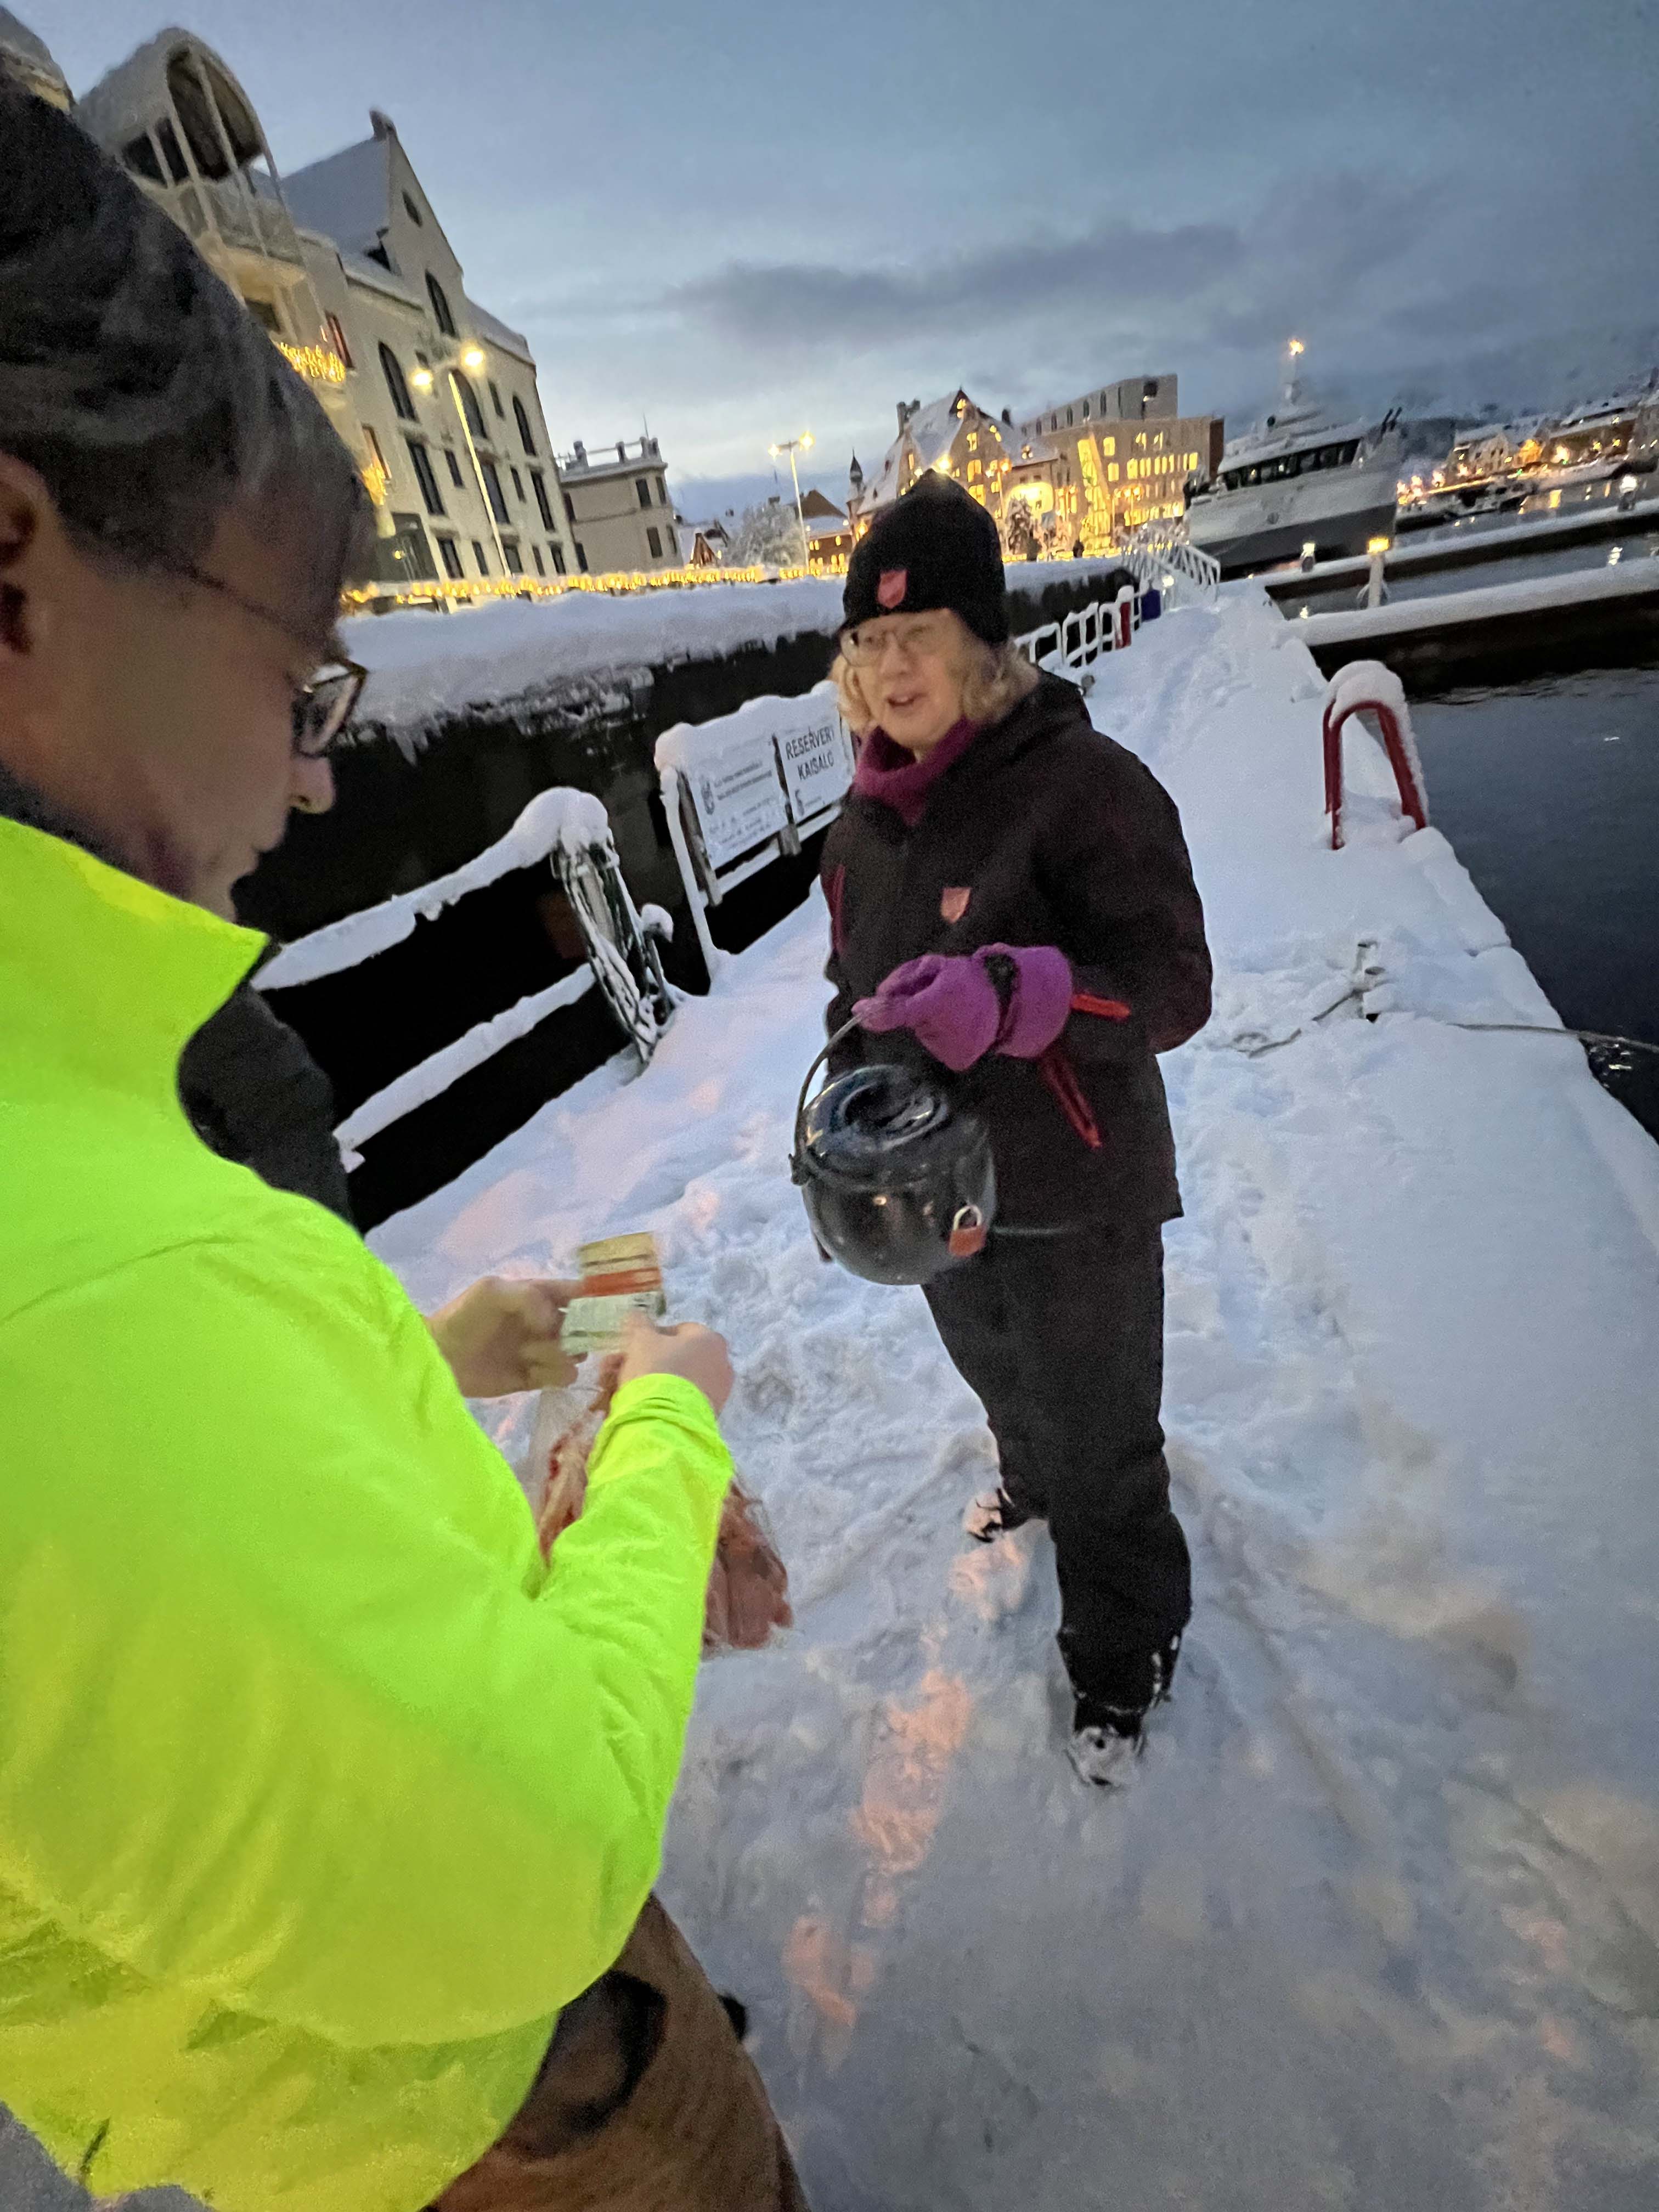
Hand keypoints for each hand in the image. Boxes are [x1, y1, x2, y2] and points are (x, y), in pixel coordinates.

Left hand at [427, 1275, 582, 1397]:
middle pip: (583, 1327)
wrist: (439, 1357)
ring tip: (529, 1355)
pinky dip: (551, 1375)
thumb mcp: (492, 1292)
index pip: (578, 1293)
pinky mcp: (535, 1378)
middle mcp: (545, 1323)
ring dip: (559, 1355)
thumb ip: (529, 1297)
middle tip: (554, 1337)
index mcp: (538, 1295)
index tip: (603, 1311)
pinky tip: (529, 1373)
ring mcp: (542, 1351)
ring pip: (576, 1355)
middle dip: (577, 1333)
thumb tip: (555, 1321)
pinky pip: (562, 1377)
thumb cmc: (463, 1317)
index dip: (594, 1299)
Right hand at [615, 1313, 733, 1414]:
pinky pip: (684, 1400)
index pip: (679, 1330)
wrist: (666, 1421)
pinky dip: (665, 1400)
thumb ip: (639, 1324)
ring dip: (654, 1381)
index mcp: (709, 1338)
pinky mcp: (711, 1413)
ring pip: (679, 1380)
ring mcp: (719, 1390)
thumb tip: (637, 1314)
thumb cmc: (656, 1370)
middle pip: (678, 1357)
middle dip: (649, 1361)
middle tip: (623, 1370)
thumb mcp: (640, 1340)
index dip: (652, 1337)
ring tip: (627, 1390)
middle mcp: (721, 1362)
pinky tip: (644, 1405)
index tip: (633, 1350)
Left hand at [854, 944, 1072, 1069]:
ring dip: (928, 1023)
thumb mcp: (938, 967)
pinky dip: (942, 1037)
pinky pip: (937, 1046)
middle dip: (913, 1010)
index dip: (875, 1012)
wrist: (1012, 1000)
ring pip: (922, 1034)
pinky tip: (958, 1026)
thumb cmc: (972, 979)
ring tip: (952, 1011)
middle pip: (909, 1022)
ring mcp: (948, 1048)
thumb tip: (876, 997)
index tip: (859, 1010)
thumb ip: (905, 979)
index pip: (897, 1012)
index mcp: (934, 1004)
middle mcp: (939, 1030)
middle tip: (935, 996)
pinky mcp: (956, 1060)